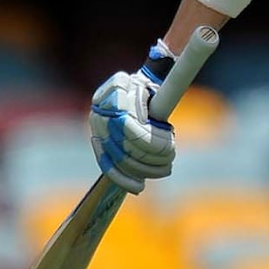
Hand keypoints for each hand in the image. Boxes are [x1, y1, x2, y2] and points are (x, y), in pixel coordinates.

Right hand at [89, 66, 175, 194]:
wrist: (133, 90)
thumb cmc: (150, 85)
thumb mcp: (158, 81)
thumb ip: (163, 85)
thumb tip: (165, 88)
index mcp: (115, 92)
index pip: (129, 125)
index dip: (149, 139)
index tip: (170, 144)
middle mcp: (100, 112)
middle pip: (126, 144)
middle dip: (152, 155)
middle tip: (171, 157)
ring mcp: (97, 129)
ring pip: (119, 158)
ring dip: (145, 168)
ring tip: (165, 168)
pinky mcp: (99, 144)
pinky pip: (108, 165)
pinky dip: (123, 178)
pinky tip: (138, 187)